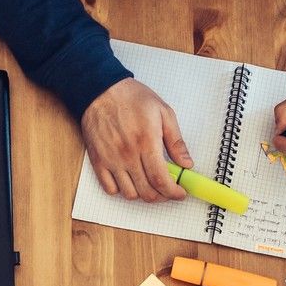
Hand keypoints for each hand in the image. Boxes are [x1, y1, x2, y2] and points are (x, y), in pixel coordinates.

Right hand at [81, 78, 191, 200]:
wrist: (101, 90)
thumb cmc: (132, 98)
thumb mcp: (163, 112)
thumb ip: (176, 141)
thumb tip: (186, 163)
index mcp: (146, 142)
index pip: (161, 180)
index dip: (173, 192)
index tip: (180, 193)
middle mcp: (128, 154)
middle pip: (147, 191)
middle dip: (162, 196)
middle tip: (168, 189)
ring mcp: (111, 160)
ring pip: (129, 194)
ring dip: (143, 194)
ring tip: (150, 184)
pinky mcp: (98, 161)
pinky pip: (110, 188)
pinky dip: (121, 190)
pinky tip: (130, 180)